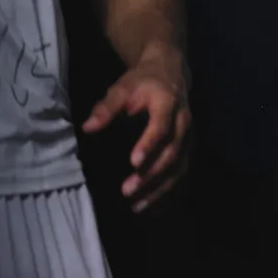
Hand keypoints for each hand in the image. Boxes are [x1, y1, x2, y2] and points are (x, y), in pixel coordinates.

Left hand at [83, 51, 193, 207]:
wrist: (171, 71)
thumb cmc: (143, 81)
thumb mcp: (123, 87)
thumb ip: (107, 107)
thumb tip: (88, 128)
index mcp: (167, 103)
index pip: (161, 126)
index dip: (149, 144)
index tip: (133, 162)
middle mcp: (183, 121)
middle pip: (172, 151)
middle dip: (151, 174)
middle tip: (127, 191)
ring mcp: (190, 135)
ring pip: (179, 166)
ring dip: (160, 188)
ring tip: (137, 205)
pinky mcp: (189, 146)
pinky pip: (182, 171)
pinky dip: (169, 190)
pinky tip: (153, 207)